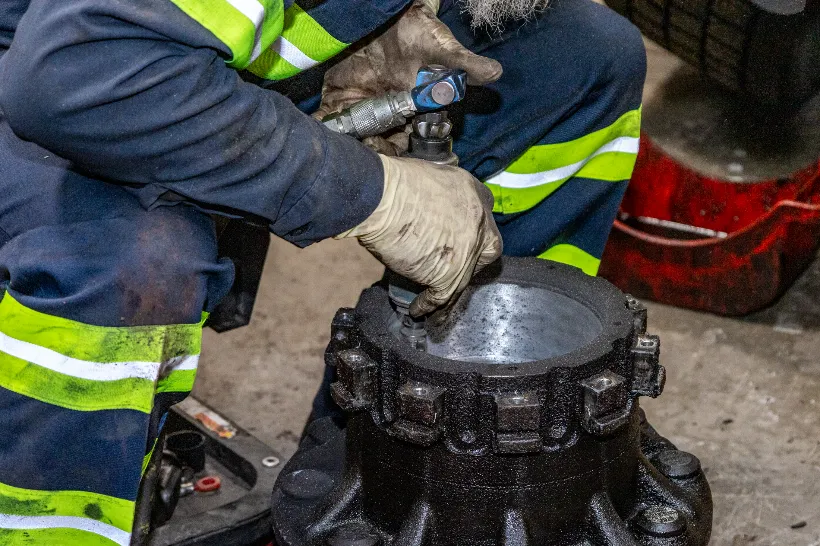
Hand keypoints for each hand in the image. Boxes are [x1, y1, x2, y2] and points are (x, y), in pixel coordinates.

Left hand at [314, 0, 502, 154]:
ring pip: (355, 141)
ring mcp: (361, 109)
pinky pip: (329, 122)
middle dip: (375, 155)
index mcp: (412, 112)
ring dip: (350, 149)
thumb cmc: (415, 31)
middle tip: (371, 150)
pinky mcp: (337, 99)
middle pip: (380, 148)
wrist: (381, 13)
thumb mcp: (439, 47)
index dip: (403, 153)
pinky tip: (327, 139)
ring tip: (351, 148)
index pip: (409, 143)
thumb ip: (463, 64)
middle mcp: (387, 115)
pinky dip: (324, 131)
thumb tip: (495, 73)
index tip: (397, 152)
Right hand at [337, 155, 502, 315]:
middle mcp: (478, 221)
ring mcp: (467, 249)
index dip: (474, 232)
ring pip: (466, 277)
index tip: (462, 240)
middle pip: (490, 248)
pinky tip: (419, 309)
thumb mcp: (428, 175)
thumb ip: (439, 195)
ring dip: (450, 289)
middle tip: (456, 267)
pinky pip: (443, 296)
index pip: (484, 218)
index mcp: (472, 193)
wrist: (381, 196)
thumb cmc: (392, 182)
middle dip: (476, 260)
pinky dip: (429, 306)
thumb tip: (430, 211)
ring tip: (436, 302)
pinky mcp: (450, 273)